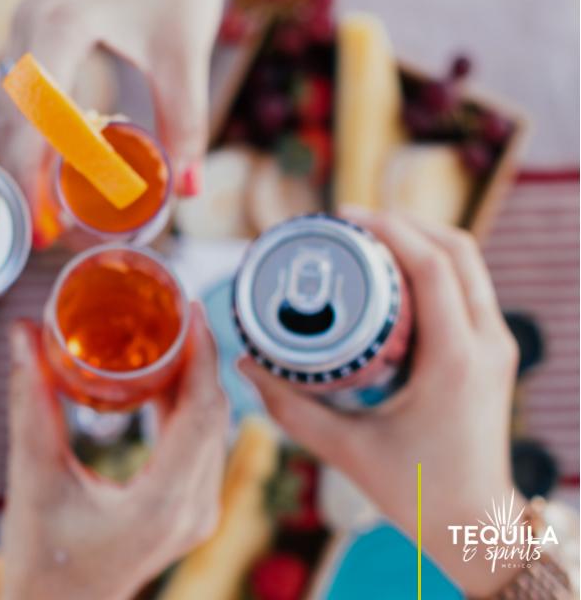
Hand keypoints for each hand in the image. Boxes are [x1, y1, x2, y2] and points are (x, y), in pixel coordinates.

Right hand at [0, 0, 221, 246]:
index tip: (43, 229)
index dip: (31, 179)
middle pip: (8, 120)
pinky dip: (30, 135)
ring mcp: (24, 27)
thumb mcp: (185, 50)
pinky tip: (52, 168)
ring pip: (7, 110)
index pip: (31, 119)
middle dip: (22, 181)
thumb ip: (186, 121)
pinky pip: (19, 95)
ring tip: (47, 213)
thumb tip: (189, 190)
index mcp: (59, 26)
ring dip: (23, 161)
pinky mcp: (34, 32)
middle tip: (44, 236)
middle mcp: (27, 26)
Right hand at [0, 305, 227, 599]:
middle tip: (173, 310)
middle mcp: (193, 508)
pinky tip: (160, 380)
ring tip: (167, 334)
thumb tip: (25, 334)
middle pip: (213, 414)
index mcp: (162, 501)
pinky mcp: (189, 513)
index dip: (202, 354)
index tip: (188, 309)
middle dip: (199, 357)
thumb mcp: (33, 478)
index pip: (202, 411)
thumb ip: (29, 403)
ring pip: (211, 429)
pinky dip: (185, 408)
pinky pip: (201, 446)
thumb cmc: (43, 559)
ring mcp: (197, 514)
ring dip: (194, 381)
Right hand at [239, 209, 520, 596]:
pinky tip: (391, 275)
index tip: (344, 216)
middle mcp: (486, 343)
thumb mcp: (343, 449)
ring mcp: (496, 345)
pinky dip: (433, 266)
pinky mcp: (492, 351)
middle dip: (404, 222)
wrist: (475, 524)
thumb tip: (244, 362)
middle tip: (350, 221)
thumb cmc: (416, 491)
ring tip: (366, 239)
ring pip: (467, 263)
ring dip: (421, 239)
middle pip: (457, 249)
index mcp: (455, 361)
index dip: (390, 228)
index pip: (433, 266)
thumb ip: (288, 405)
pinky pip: (468, 286)